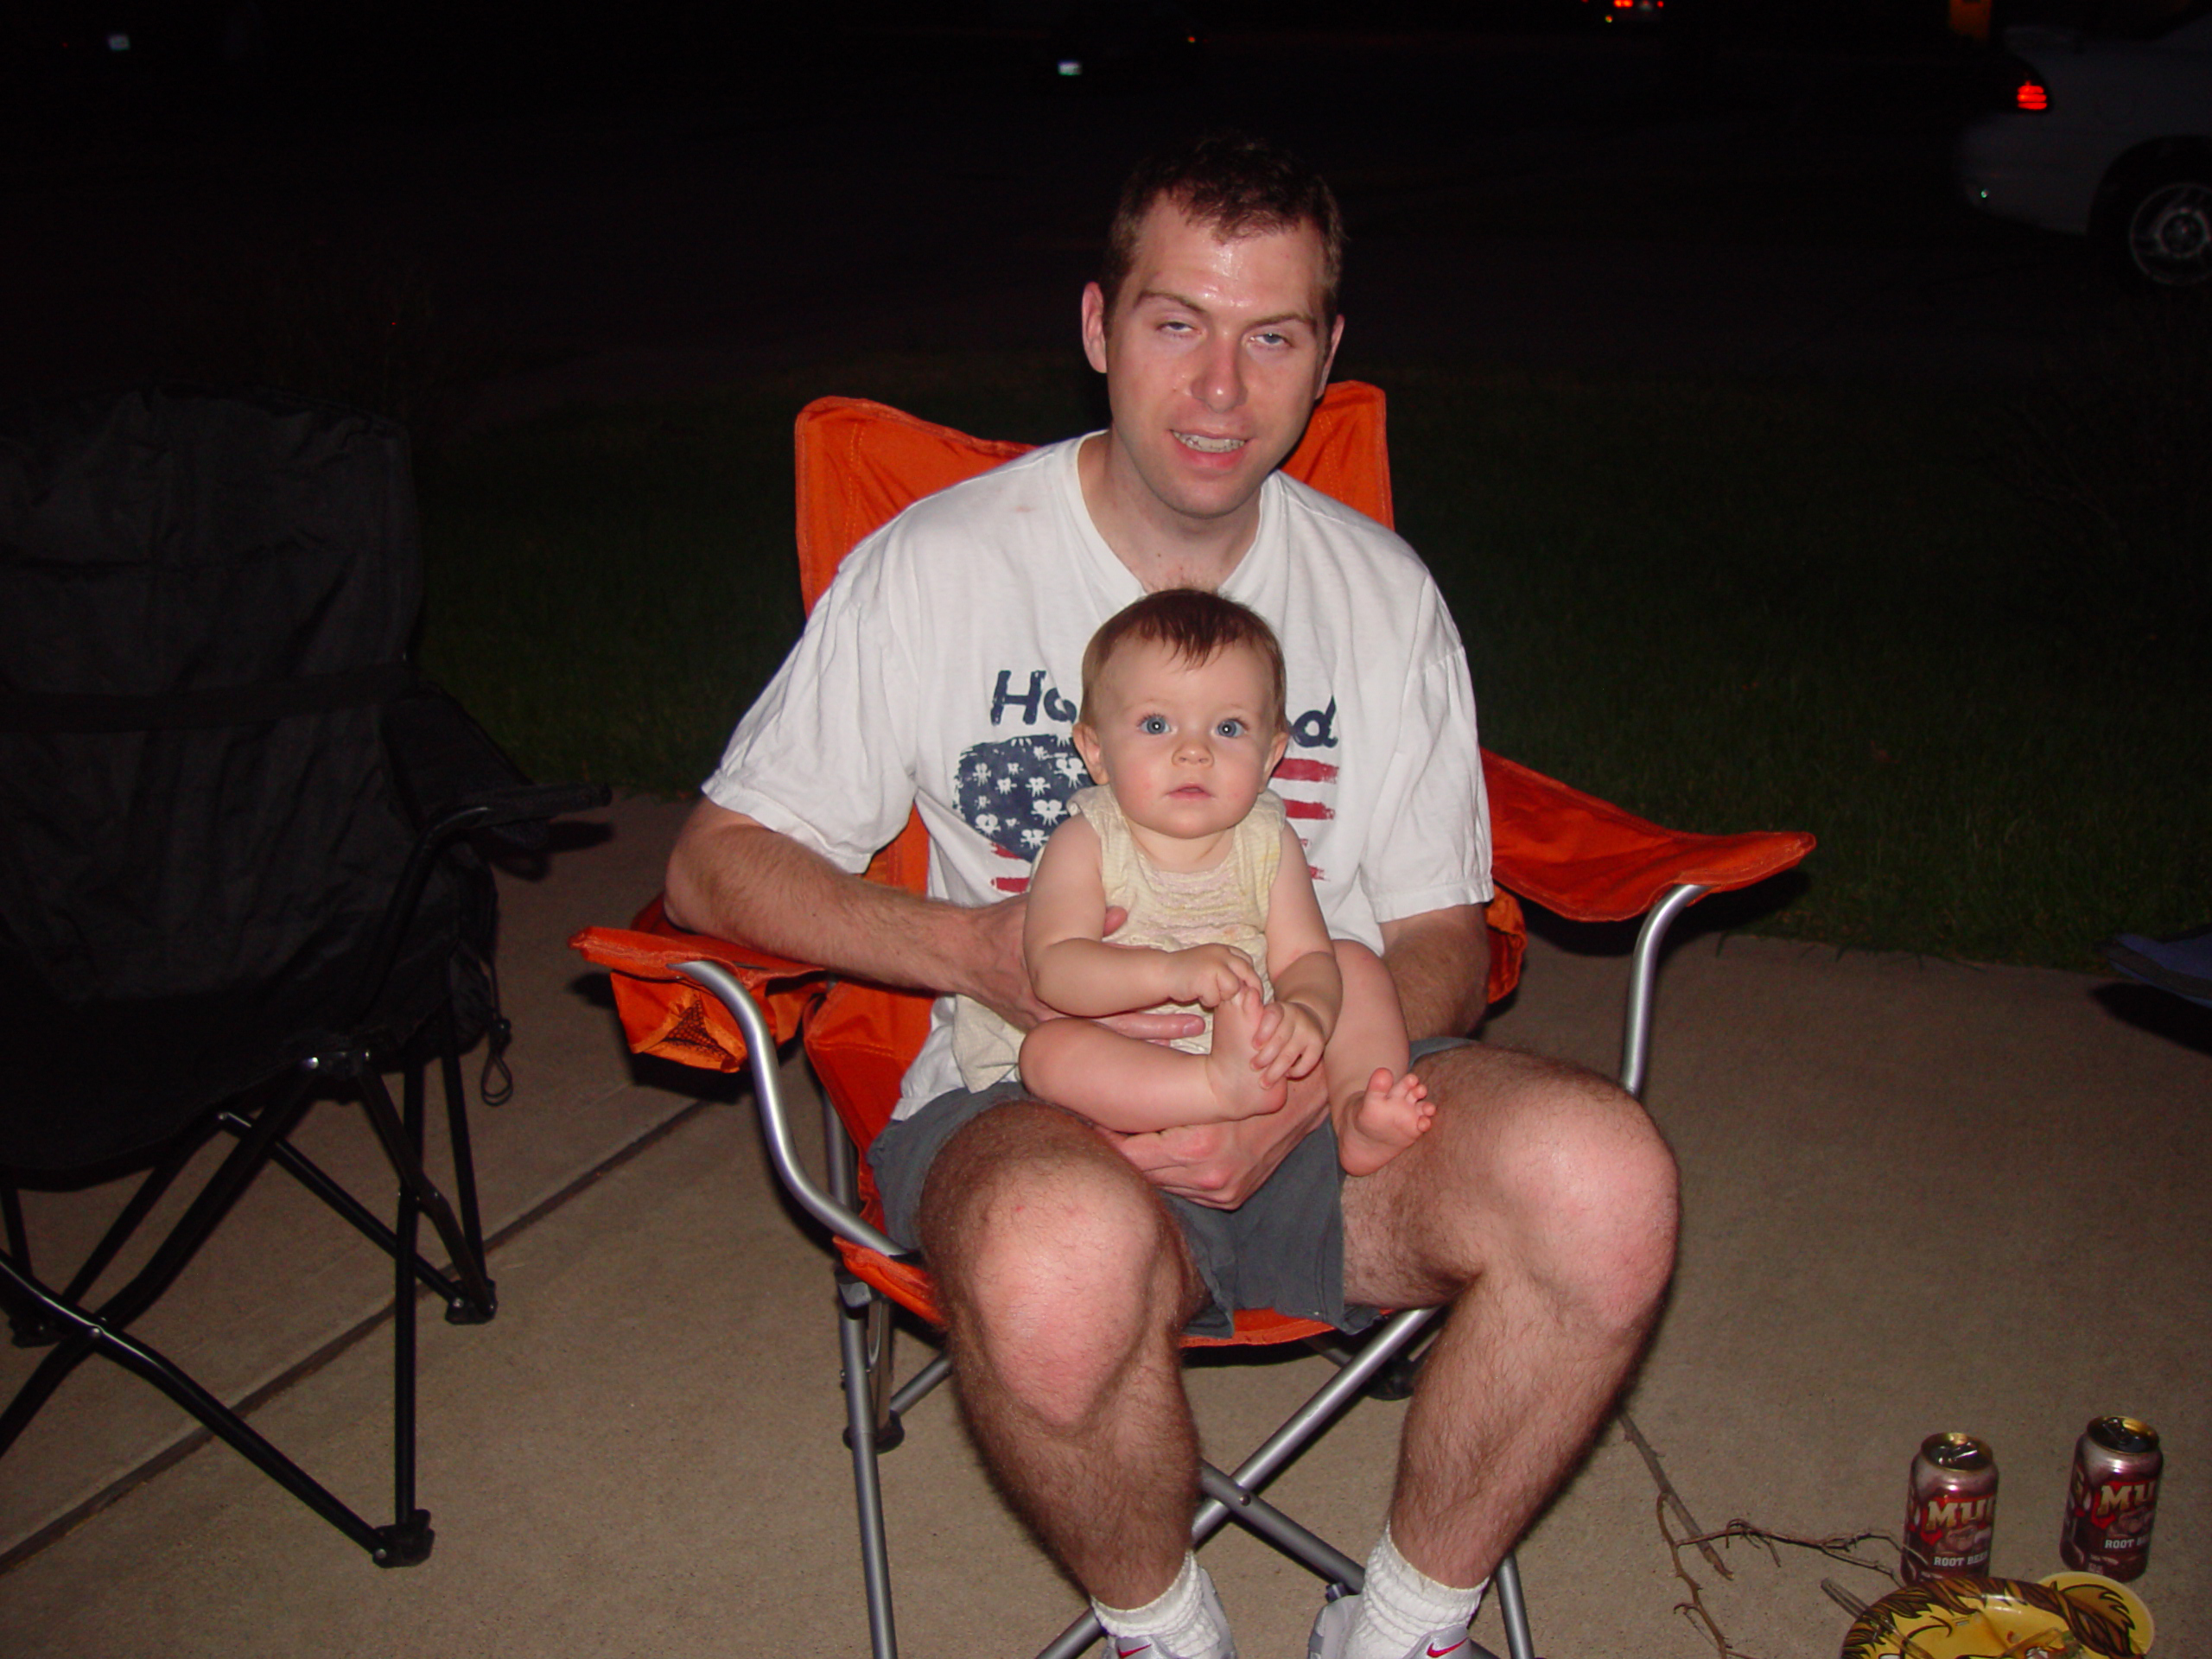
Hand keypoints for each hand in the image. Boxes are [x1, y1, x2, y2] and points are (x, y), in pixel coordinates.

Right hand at [975, 905, 1205, 1043]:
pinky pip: (1086, 1044)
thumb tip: (1121, 915)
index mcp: (1056, 984)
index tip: (1183, 998)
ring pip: (1105, 1040)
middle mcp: (1054, 1014)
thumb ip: (1079, 915)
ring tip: (1184, 1039)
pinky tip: (1146, 1051)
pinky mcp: (1043, 1034)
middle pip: (1115, 1027)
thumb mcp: (1036, 912)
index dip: (1149, 1001)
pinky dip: (1117, 1046)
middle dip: (1156, 1028)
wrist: (960, 953)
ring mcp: (1047, 1027)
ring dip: (1144, 1040)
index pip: (1111, 999)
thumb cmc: (1001, 927)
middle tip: (1195, 1025)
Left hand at [1109, 1069, 1330, 1207]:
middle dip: (1122, 1155)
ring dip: (1146, 1167)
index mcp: (1196, 1146)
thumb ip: (1160, 1096)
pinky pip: (1187, 1191)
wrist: (1298, 1101)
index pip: (1132, 1153)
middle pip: (1144, 1173)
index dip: (1107, 1139)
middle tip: (1100, 1134)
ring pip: (1163, 1184)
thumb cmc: (1245, 1079)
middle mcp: (1208, 1176)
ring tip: (1127, 1144)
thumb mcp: (1202, 1083)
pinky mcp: (1230, 1199)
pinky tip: (1161, 1158)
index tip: (1090, 1124)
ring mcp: (1220, 1192)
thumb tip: (1110, 1096)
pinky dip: (1173, 1175)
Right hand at [1161, 943, 1263, 1009]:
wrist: (1162, 972)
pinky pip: (1216, 998)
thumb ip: (1229, 969)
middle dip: (1247, 991)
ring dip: (1222, 996)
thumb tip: (1252, 987)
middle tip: (1241, 1002)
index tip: (1247, 992)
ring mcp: (1214, 964)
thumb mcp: (1211, 964)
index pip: (1248, 963)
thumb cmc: (1188, 973)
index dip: (1250, 979)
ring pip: (1233, 988)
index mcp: (1225, 949)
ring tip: (1207, 993)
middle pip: (1248, 974)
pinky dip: (1208, 1001)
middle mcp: (1222, 953)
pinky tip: (1197, 994)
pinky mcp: (1206, 977)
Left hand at [1249, 998, 1326, 1086]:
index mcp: (1280, 1008)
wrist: (1309, 1017)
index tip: (1254, 1045)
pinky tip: (1286, 1075)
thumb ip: (1253, 1017)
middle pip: (1279, 1039)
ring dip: (1275, 1071)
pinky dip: (1295, 1071)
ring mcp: (1308, 1030)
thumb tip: (1231, 1019)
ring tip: (1263, 1082)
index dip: (1263, 1031)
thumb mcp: (1267, 1015)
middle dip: (1264, 1057)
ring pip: (1290, 1054)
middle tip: (1252, 1067)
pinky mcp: (1319, 1043)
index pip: (1272, 1016)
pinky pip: (1307, 1062)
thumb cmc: (1278, 1022)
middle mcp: (1296, 1017)